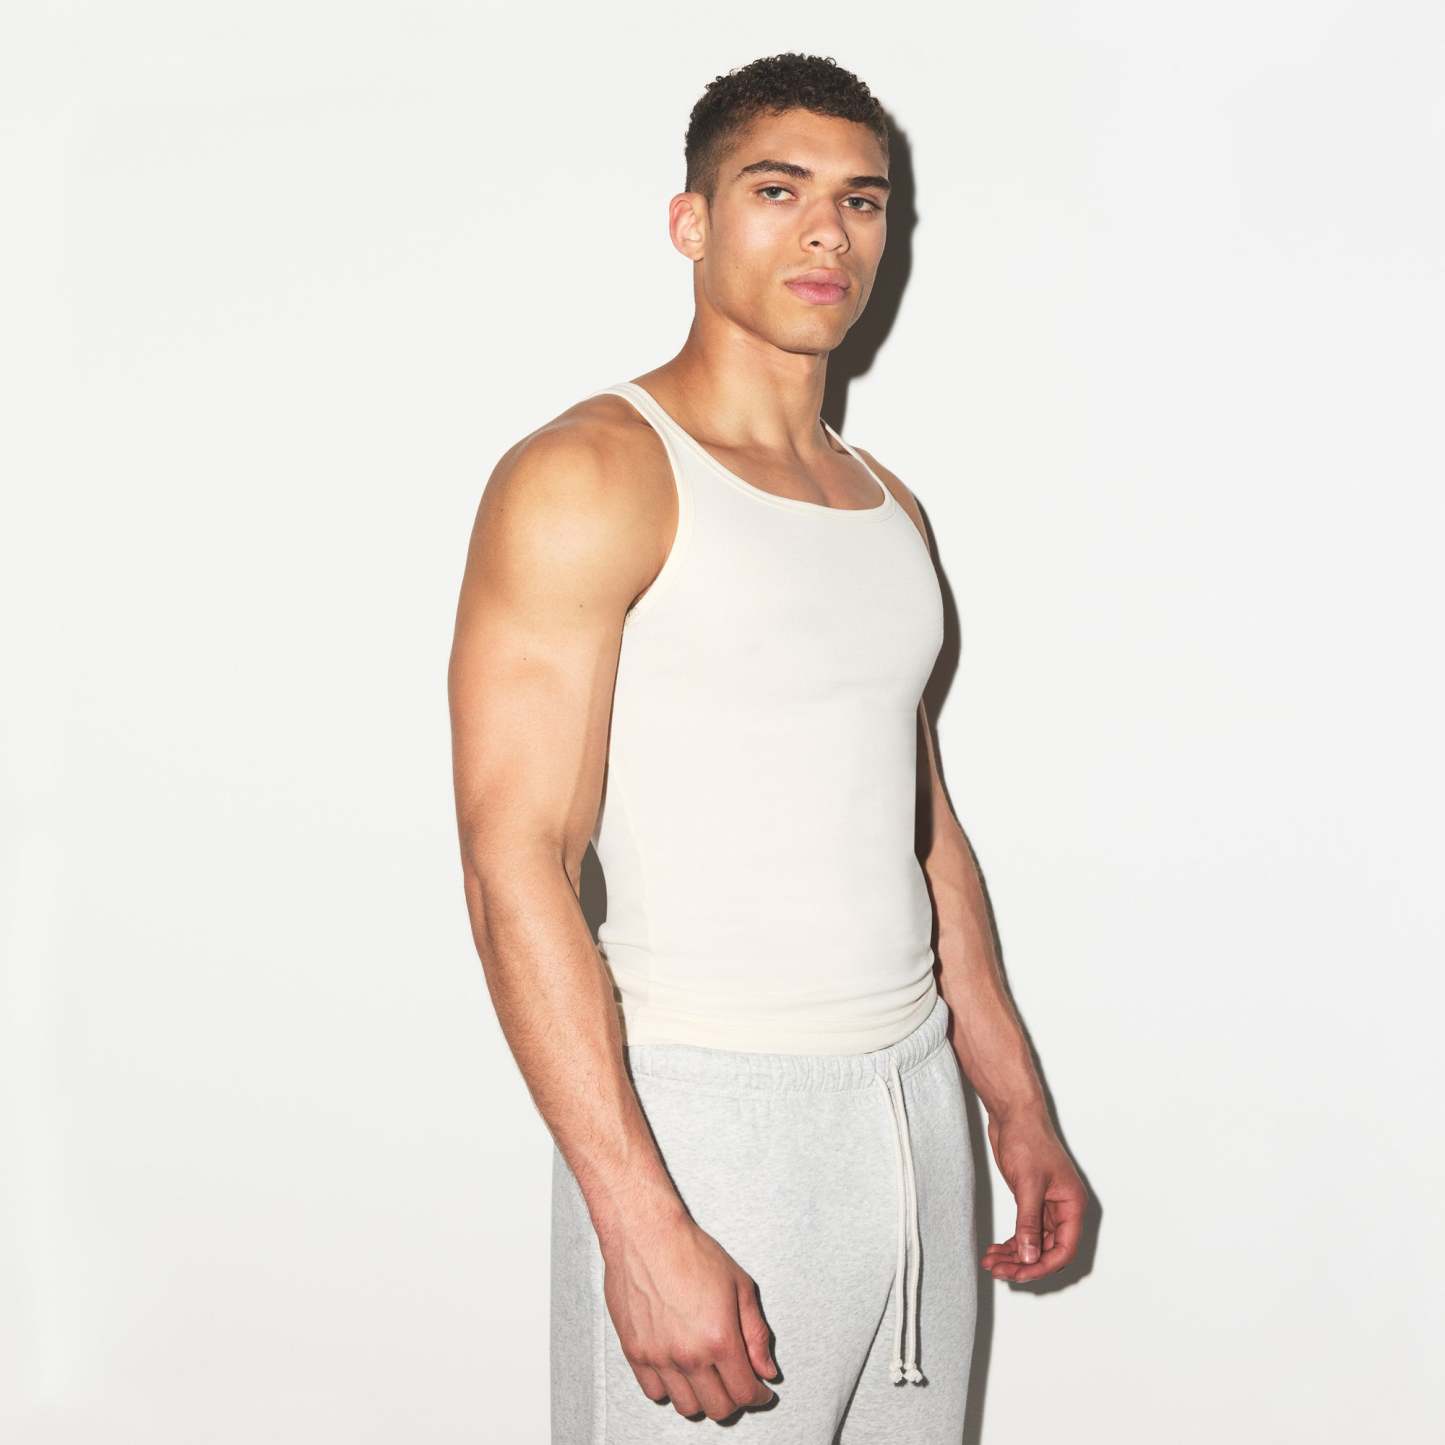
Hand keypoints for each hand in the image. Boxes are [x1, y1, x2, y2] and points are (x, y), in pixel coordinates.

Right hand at [600, 1212, 779, 1420]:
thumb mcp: (740, 1285)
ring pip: (687, 1407)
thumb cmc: (692, 1252)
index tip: (760, 1390)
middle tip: (736, 1382)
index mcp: (719, 1338)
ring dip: (703, 1398)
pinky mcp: (635, 1352)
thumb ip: (756, 1333)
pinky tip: (679, 1370)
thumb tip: (766, 1370)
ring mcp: (658, 1357)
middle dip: (734, 1399)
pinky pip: (655, 1392)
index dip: (758, 1396)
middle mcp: (688, 1355)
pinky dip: (671, 1389)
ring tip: (708, 1377)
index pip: (745, 1393)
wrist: (646, 1234)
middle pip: (718, 1408)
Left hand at [980, 1109, 1086, 1282]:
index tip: (1019, 1274)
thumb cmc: (1028, 1139)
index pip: (1064, 1248)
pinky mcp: (1030, 1200)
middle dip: (1024, 1264)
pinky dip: (1011, 1243)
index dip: (1043, 1265)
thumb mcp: (1028, 1184)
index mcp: (1072, 1205)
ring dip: (1014, 1256)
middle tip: (999, 1271)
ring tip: (991, 1262)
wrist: (1013, 1114)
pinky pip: (1024, 1231)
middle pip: (1048, 1250)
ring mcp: (1046, 1205)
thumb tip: (1029, 1256)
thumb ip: (1028, 1222)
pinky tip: (995, 1250)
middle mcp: (1063, 1208)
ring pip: (1034, 1243)